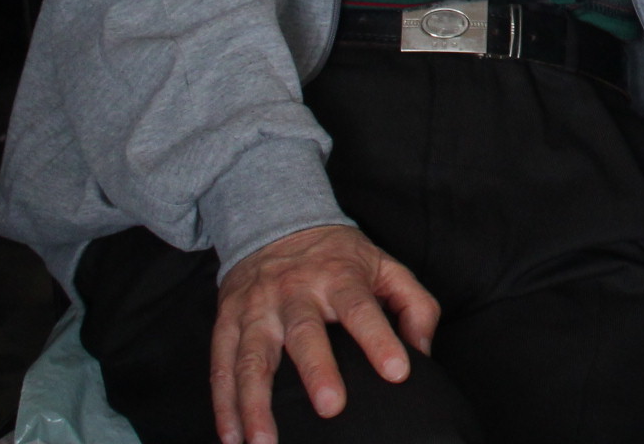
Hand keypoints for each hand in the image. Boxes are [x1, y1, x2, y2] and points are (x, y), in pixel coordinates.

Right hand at [209, 223, 439, 443]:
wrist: (275, 222)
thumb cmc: (338, 257)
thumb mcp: (384, 265)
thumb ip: (414, 304)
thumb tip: (423, 352)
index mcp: (339, 277)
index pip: (361, 309)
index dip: (379, 339)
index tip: (398, 372)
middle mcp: (294, 292)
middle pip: (304, 333)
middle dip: (317, 371)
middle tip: (331, 408)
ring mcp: (256, 309)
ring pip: (252, 358)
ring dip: (255, 403)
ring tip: (263, 443)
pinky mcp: (226, 322)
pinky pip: (220, 367)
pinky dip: (223, 405)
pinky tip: (231, 438)